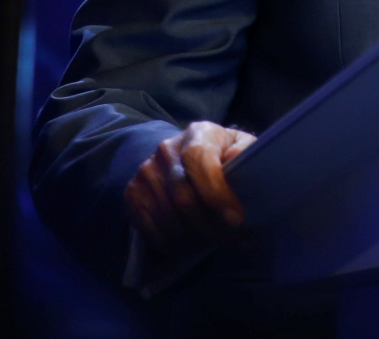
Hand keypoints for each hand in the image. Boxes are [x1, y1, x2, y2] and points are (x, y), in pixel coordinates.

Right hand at [125, 121, 256, 257]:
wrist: (189, 158)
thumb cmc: (224, 157)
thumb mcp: (242, 148)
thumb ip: (245, 152)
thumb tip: (236, 156)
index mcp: (198, 133)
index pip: (199, 160)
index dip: (216, 193)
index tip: (237, 218)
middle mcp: (166, 150)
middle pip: (183, 197)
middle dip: (211, 225)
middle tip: (233, 238)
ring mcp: (146, 172)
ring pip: (168, 218)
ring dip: (196, 238)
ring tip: (217, 240)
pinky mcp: (133, 194)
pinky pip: (151, 229)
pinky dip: (175, 244)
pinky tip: (193, 243)